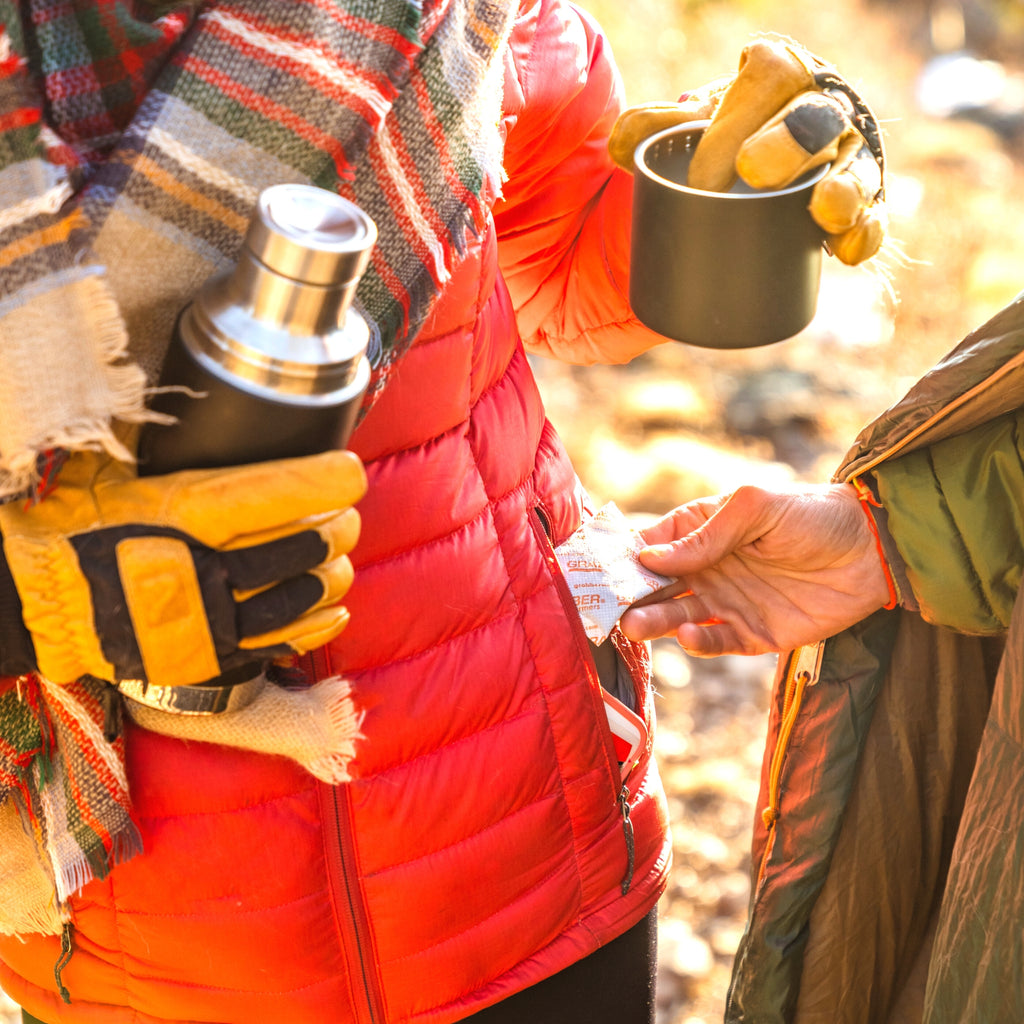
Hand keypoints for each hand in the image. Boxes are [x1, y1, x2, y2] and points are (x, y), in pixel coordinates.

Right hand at [0, 449, 365, 685]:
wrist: (22, 604)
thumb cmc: (61, 527)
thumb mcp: (98, 469)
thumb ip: (148, 436)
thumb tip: (181, 394)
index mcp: (178, 514)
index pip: (271, 495)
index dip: (322, 482)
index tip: (347, 471)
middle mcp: (202, 570)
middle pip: (301, 547)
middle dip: (336, 526)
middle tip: (343, 513)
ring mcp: (208, 622)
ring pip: (301, 597)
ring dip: (333, 573)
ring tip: (337, 555)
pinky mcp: (206, 659)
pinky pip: (279, 646)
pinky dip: (316, 625)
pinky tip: (335, 608)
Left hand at [609, 37, 885, 265]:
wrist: (688, 217)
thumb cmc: (680, 157)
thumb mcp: (653, 135)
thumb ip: (640, 127)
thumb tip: (624, 144)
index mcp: (768, 78)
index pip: (772, 74)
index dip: (741, 117)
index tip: (701, 175)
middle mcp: (812, 113)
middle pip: (820, 115)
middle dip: (792, 142)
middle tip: (751, 177)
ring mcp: (835, 164)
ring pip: (855, 165)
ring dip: (844, 187)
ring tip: (825, 210)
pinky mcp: (840, 218)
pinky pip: (867, 220)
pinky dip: (861, 233)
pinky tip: (846, 252)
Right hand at [618, 483, 891, 655]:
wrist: (873, 552)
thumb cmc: (813, 515)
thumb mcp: (756, 508)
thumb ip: (705, 534)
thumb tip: (649, 557)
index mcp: (702, 531)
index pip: (651, 545)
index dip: (623, 557)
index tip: (596, 571)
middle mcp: (708, 568)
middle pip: (656, 586)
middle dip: (630, 595)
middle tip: (609, 607)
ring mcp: (728, 602)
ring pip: (678, 616)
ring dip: (655, 621)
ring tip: (635, 626)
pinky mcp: (752, 634)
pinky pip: (717, 642)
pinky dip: (700, 643)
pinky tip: (690, 636)